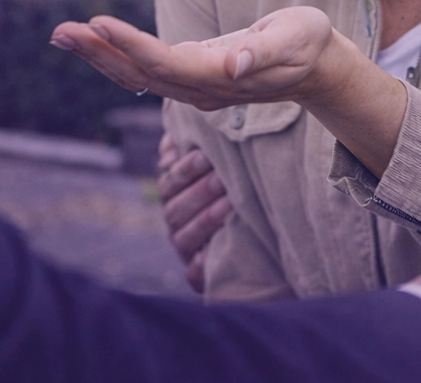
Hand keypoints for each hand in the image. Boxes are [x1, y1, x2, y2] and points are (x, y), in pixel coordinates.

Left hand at [50, 7, 348, 109]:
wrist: (317, 67)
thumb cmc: (308, 44)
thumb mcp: (296, 37)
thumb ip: (264, 51)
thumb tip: (234, 63)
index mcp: (221, 77)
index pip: (166, 63)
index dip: (130, 45)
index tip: (98, 23)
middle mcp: (201, 89)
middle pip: (140, 75)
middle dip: (99, 53)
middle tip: (61, 31)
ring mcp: (195, 87)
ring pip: (137, 76)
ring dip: (99, 55)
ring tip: (63, 34)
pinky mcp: (192, 77)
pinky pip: (146, 70)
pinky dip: (116, 55)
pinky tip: (95, 41)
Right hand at [156, 134, 229, 292]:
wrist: (251, 238)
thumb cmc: (228, 188)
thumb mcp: (210, 166)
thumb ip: (187, 149)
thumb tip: (173, 144)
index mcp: (174, 197)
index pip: (170, 183)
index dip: (185, 170)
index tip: (205, 156)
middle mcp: (176, 223)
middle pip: (175, 209)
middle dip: (198, 193)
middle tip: (220, 179)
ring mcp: (186, 249)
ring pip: (184, 238)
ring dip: (204, 221)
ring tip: (227, 205)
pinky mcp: (198, 276)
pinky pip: (193, 275)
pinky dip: (198, 267)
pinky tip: (207, 256)